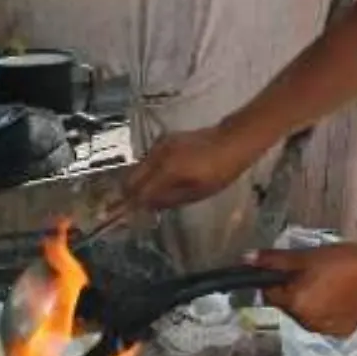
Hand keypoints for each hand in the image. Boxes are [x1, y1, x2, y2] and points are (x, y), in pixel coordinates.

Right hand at [124, 125, 262, 210]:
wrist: (233, 140)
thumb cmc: (221, 171)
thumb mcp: (198, 193)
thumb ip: (170, 199)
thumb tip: (148, 206)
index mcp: (167, 170)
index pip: (139, 192)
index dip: (130, 205)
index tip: (123, 216)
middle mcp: (158, 155)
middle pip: (131, 177)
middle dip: (128, 193)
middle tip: (130, 207)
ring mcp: (160, 144)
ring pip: (138, 166)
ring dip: (138, 181)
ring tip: (145, 195)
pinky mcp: (165, 139)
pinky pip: (149, 157)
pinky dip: (148, 170)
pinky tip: (158, 178)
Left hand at [252, 244, 356, 338]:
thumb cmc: (341, 260)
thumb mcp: (304, 257)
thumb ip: (273, 260)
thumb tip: (246, 258)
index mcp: (295, 305)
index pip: (271, 295)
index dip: (277, 280)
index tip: (292, 269)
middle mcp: (307, 324)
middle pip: (289, 306)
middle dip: (294, 292)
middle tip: (313, 273)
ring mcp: (326, 331)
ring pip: (306, 315)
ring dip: (310, 302)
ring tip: (328, 283)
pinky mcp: (342, 332)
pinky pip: (324, 321)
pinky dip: (327, 311)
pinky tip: (340, 295)